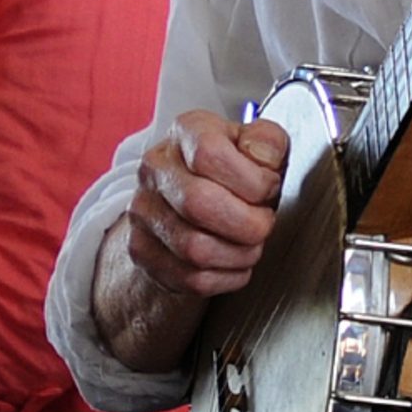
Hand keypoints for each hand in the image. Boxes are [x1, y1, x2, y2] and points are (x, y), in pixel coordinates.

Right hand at [122, 110, 286, 300]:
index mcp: (185, 133)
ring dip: (239, 254)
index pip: (210, 153)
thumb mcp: (253, 144)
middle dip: (248, 223)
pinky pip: (190, 278)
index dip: (252, 179)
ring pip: (195, 248)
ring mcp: (143, 211)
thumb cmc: (228, 172)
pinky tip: (234, 262)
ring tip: (250, 244)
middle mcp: (156, 168)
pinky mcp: (142, 250)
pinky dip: (226, 277)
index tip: (269, 187)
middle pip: (198, 203)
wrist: (185, 201)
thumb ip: (267, 143)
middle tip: (263, 223)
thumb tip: (264, 159)